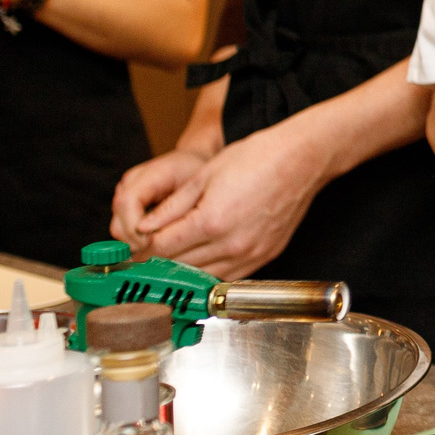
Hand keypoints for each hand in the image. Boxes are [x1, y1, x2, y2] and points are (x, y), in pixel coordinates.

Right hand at [110, 148, 212, 249]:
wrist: (196, 161)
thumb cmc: (198, 172)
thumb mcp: (193, 188)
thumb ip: (174, 209)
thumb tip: (156, 238)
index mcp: (146, 175)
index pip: (127, 202)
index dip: (134, 227)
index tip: (150, 244)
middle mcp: (130, 185)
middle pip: (118, 223)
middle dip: (136, 241)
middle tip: (159, 253)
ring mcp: (126, 197)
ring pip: (120, 231)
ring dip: (138, 243)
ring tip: (162, 247)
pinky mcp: (128, 209)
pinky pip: (127, 232)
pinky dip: (140, 240)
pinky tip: (160, 242)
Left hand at [140, 123, 330, 278]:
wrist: (301, 158)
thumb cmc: (257, 158)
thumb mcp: (204, 175)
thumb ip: (172, 206)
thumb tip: (143, 228)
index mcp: (211, 220)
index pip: (162, 248)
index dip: (142, 248)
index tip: (132, 248)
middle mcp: (232, 243)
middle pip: (179, 266)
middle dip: (157, 262)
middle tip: (143, 258)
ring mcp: (251, 253)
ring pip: (202, 277)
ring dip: (182, 272)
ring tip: (169, 262)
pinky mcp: (265, 256)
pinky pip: (228, 276)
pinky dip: (209, 273)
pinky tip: (200, 262)